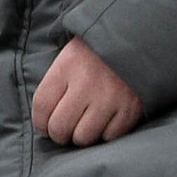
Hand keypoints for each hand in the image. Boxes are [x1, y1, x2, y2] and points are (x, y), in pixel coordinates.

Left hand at [28, 35, 144, 147]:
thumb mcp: (70, 56)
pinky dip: (106, 134)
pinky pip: (109, 137)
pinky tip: (106, 122)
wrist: (137, 38)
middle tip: (64, 130)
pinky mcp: (130, 108)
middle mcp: (86, 83)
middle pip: (60, 127)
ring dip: (81, 136)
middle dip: (58, 134)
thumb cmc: (97, 50)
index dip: (39, 123)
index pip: (41, 105)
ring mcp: (110, 97)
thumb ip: (55, 84)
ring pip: (84, 137)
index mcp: (67, 66)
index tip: (44, 126)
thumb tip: (44, 120)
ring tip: (85, 126)